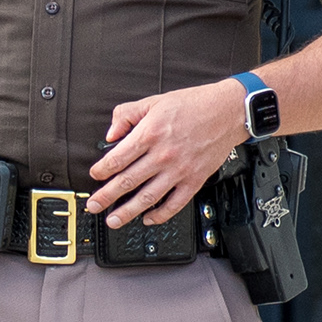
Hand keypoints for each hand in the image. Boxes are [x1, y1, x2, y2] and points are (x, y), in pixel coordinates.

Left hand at [89, 76, 251, 227]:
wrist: (228, 111)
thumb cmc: (194, 105)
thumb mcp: (154, 101)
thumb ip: (127, 115)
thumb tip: (111, 134)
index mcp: (150, 133)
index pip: (118, 158)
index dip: (102, 170)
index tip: (95, 176)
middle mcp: (163, 155)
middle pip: (128, 181)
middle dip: (106, 196)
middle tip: (93, 205)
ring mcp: (179, 170)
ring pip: (148, 197)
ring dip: (128, 212)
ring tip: (114, 220)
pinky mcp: (194, 180)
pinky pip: (175, 203)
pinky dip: (160, 215)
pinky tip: (148, 219)